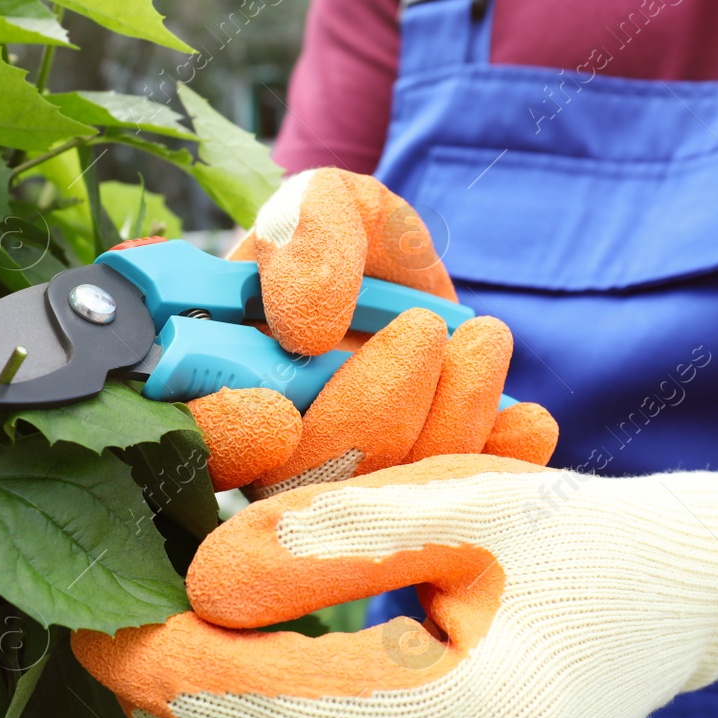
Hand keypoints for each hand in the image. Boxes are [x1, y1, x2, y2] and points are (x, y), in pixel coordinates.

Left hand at [74, 456, 717, 717]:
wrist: (670, 597)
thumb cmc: (566, 534)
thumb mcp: (453, 499)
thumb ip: (325, 535)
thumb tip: (202, 585)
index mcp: (487, 709)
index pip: (288, 709)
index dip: (179, 673)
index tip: (106, 630)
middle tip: (115, 658)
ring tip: (154, 710)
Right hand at [173, 167, 557, 492]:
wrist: (410, 280)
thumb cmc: (348, 241)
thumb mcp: (330, 204)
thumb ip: (309, 235)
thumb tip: (304, 319)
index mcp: (212, 381)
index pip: (193, 436)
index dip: (228, 439)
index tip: (279, 413)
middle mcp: (263, 457)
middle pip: (302, 483)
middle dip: (372, 412)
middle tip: (423, 329)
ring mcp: (336, 494)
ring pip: (382, 501)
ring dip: (444, 422)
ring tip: (484, 340)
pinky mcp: (408, 509)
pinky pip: (451, 513)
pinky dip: (494, 464)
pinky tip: (524, 420)